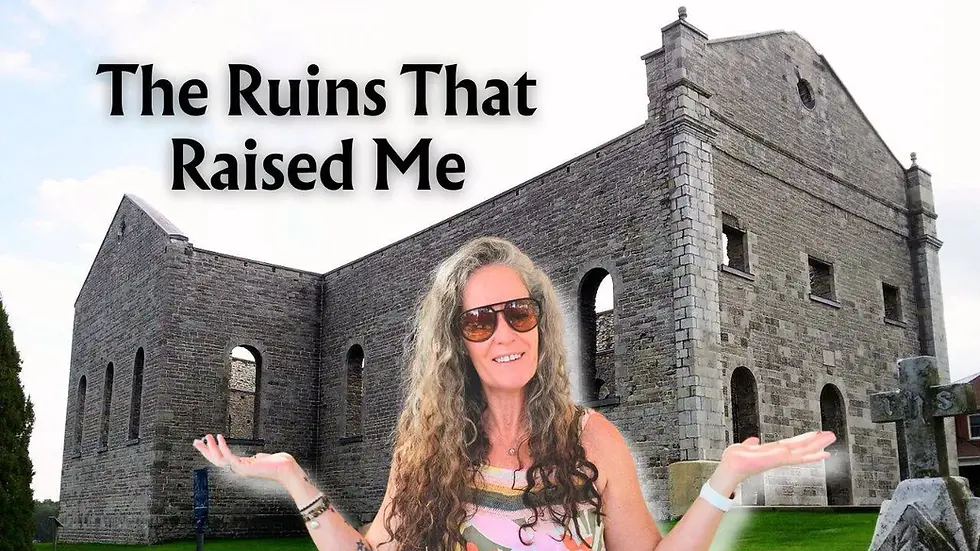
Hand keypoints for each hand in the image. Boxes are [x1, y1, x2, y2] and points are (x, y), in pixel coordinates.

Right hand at [193, 434, 300, 485]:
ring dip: (211, 448)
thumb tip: (257, 455)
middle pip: (217, 461)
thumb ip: (259, 457)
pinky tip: (219, 438)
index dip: (213, 452)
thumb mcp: (266, 458)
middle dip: (205, 451)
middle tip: (196, 442)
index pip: (223, 460)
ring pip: (219, 460)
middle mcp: (240, 469)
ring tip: (206, 437)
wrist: (287, 469)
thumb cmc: (280, 464)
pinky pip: (228, 456)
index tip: (206, 443)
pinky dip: (223, 446)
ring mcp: (241, 469)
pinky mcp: (244, 466)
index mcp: (243, 466)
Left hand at [714, 431, 836, 491]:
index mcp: (773, 451)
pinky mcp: (780, 460)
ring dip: (817, 446)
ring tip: (830, 440)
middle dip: (816, 442)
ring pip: (803, 451)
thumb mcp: (745, 447)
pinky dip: (810, 456)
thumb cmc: (736, 459)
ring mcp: (781, 458)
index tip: (815, 437)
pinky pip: (798, 457)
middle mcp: (779, 455)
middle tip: (831, 436)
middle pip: (802, 447)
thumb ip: (751, 444)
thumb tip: (753, 439)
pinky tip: (820, 452)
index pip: (793, 446)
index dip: (805, 442)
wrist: (732, 466)